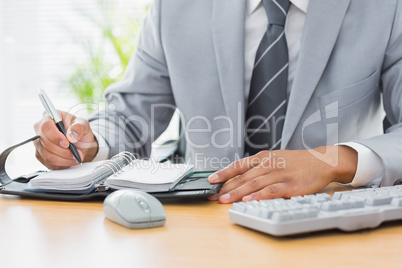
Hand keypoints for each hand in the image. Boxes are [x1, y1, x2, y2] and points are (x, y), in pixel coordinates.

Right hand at [33, 110, 97, 169]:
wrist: (80, 143)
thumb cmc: (79, 130)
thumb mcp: (84, 124)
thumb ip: (79, 127)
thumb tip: (71, 135)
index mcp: (49, 117)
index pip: (46, 127)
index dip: (55, 137)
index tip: (67, 144)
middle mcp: (40, 129)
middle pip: (46, 143)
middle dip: (63, 151)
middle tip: (76, 153)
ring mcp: (38, 142)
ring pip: (47, 155)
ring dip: (63, 159)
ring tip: (75, 157)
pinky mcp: (40, 154)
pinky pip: (48, 163)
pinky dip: (61, 164)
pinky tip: (69, 161)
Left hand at [208, 146, 356, 203]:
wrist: (321, 162)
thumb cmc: (296, 162)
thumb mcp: (275, 158)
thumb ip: (258, 167)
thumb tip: (239, 176)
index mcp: (264, 158)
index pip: (239, 165)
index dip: (224, 173)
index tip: (211, 180)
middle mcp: (269, 165)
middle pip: (244, 177)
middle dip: (227, 187)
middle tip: (214, 196)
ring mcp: (279, 175)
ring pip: (254, 184)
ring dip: (238, 193)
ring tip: (225, 200)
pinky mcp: (290, 186)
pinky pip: (272, 191)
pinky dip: (259, 196)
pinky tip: (249, 200)